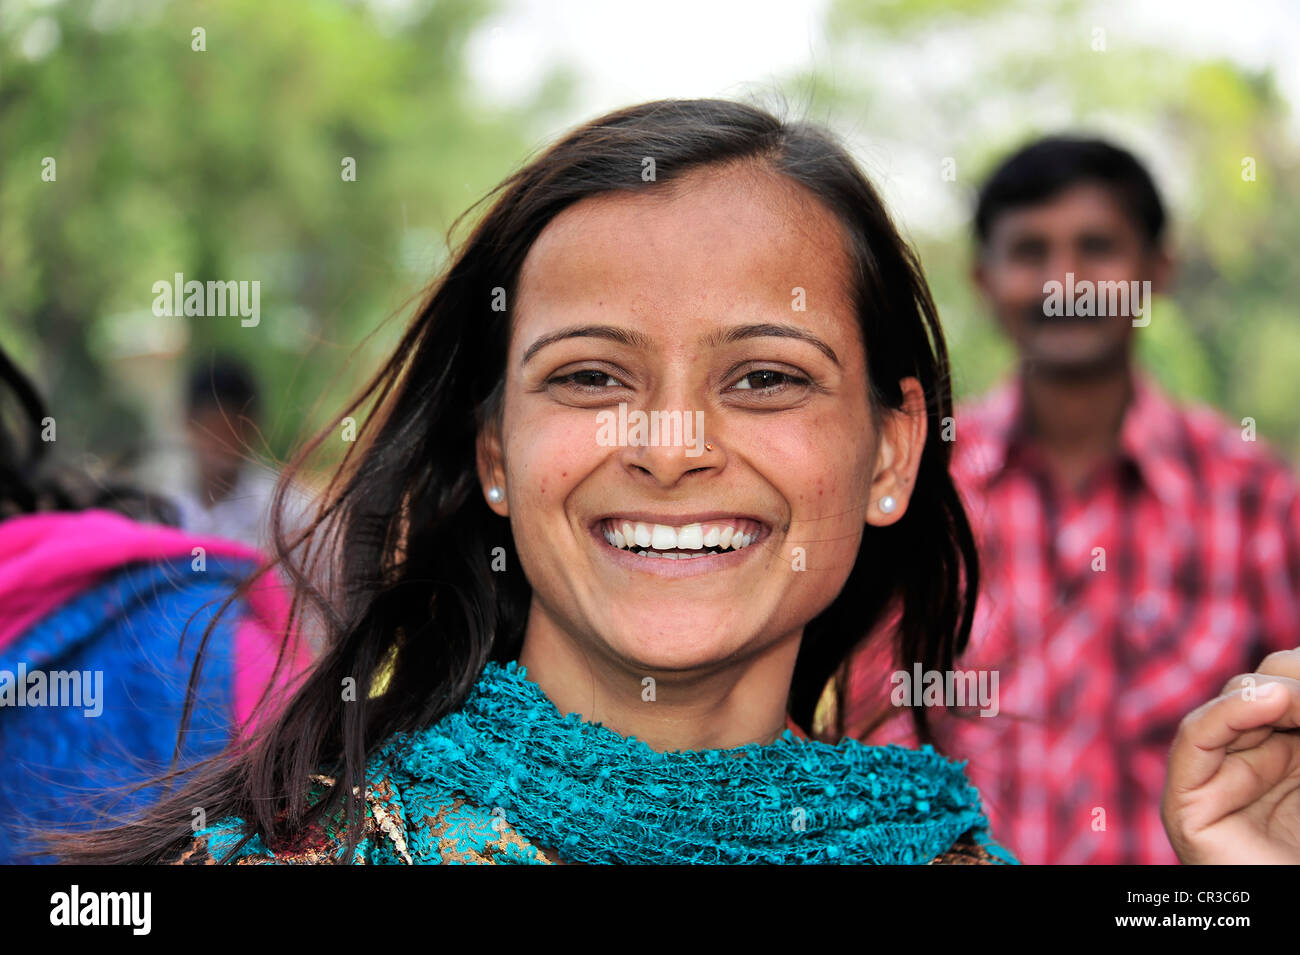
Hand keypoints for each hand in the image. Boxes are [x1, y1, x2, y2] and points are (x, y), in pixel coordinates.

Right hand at [1162, 648, 1299, 863]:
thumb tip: (1286, 688)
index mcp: (1293, 760)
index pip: (1285, 689)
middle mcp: (1256, 768)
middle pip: (1259, 689)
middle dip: (1293, 681)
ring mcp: (1220, 785)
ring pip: (1228, 706)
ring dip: (1269, 696)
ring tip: (1297, 702)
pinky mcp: (1190, 808)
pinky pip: (1194, 741)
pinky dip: (1226, 712)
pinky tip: (1267, 702)